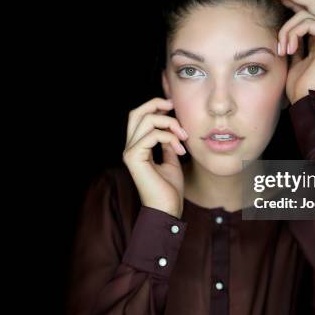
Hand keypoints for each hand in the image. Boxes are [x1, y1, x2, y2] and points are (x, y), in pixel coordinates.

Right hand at [122, 97, 187, 217]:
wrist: (167, 211)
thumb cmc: (169, 190)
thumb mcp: (172, 160)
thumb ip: (168, 144)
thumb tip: (171, 130)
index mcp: (137, 148)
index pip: (139, 117)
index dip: (155, 106)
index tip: (173, 106)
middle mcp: (130, 148)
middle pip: (136, 113)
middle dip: (156, 104)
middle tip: (174, 106)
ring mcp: (130, 152)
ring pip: (147, 120)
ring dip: (171, 124)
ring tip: (184, 138)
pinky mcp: (134, 157)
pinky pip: (153, 135)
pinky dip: (170, 138)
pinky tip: (181, 150)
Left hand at [274, 0, 314, 103]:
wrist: (307, 99)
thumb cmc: (298, 84)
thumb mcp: (290, 57)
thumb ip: (291, 39)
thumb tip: (281, 23)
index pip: (307, 10)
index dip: (292, 0)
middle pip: (313, 1)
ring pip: (304, 14)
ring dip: (286, 29)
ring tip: (282, 49)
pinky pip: (308, 22)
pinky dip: (294, 33)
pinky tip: (289, 50)